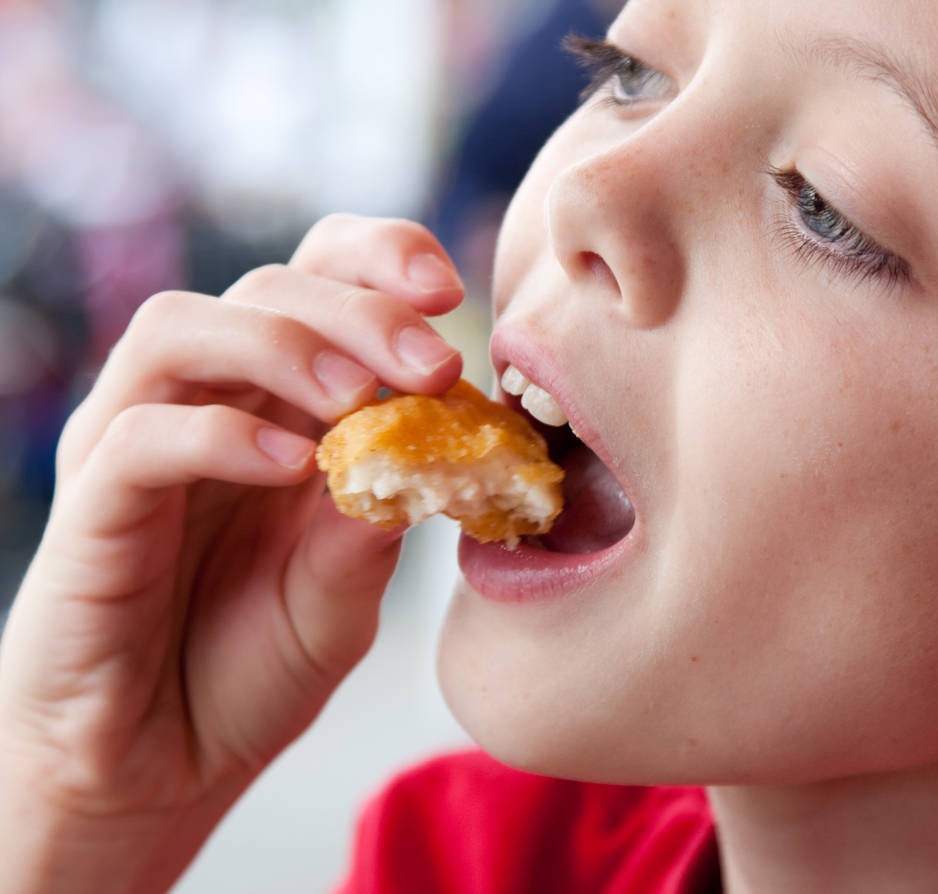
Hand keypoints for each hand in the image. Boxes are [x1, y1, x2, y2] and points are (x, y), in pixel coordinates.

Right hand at [0, 215, 463, 893]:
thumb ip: (375, 527)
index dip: (379, 262)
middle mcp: (204, 406)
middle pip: (265, 288)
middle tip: (432, 364)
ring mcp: (135, 448)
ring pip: (180, 329)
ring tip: (358, 401)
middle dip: (360, 309)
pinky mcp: (90, 510)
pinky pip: (138, 436)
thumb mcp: (342, 597)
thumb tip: (431, 449)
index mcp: (278, 406)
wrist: (156, 768)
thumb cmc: (248, 669)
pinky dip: (221, 435)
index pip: (317, 281)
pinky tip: (293, 467)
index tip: (449, 292)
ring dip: (285, 348)